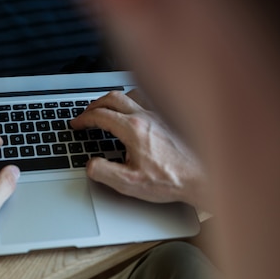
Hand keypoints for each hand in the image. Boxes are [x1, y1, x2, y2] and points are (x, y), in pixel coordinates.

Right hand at [71, 91, 202, 206]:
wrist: (202, 177)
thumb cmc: (171, 180)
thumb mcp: (130, 184)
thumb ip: (104, 172)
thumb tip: (90, 164)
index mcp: (133, 129)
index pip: (100, 115)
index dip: (83, 119)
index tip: (77, 124)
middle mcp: (146, 117)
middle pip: (113, 98)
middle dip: (94, 105)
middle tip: (86, 115)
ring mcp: (160, 115)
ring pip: (131, 94)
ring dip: (115, 100)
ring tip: (107, 109)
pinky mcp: (170, 119)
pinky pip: (148, 100)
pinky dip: (135, 100)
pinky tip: (135, 110)